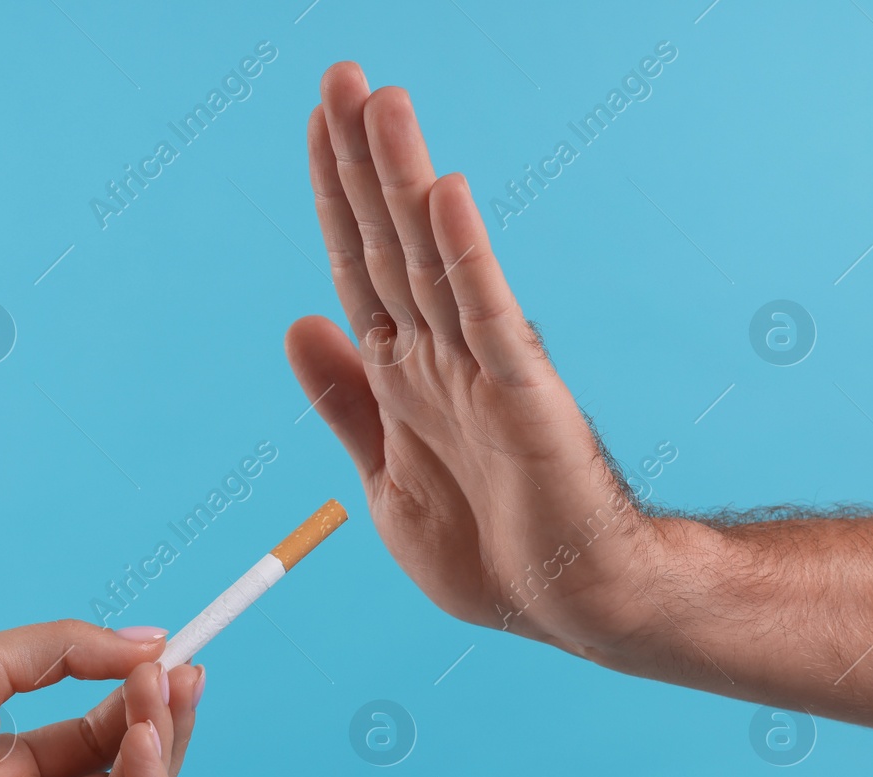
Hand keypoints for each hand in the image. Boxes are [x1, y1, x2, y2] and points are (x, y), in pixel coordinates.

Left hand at [0, 620, 203, 776]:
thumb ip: (74, 650)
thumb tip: (156, 642)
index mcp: (20, 760)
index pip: (107, 732)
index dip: (145, 697)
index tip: (178, 656)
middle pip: (130, 770)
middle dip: (166, 719)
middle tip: (183, 671)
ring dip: (162, 747)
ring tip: (159, 692)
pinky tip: (138, 736)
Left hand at [286, 62, 710, 659]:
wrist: (573, 604)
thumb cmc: (490, 550)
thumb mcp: (384, 481)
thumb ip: (345, 403)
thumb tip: (299, 323)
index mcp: (402, 376)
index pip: (357, 267)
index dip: (334, 198)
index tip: (315, 126)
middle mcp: (440, 355)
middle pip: (389, 241)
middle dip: (360, 160)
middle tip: (337, 75)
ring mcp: (483, 369)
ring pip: (432, 258)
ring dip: (403, 181)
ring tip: (378, 102)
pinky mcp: (524, 397)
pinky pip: (487, 317)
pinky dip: (463, 258)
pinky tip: (444, 197)